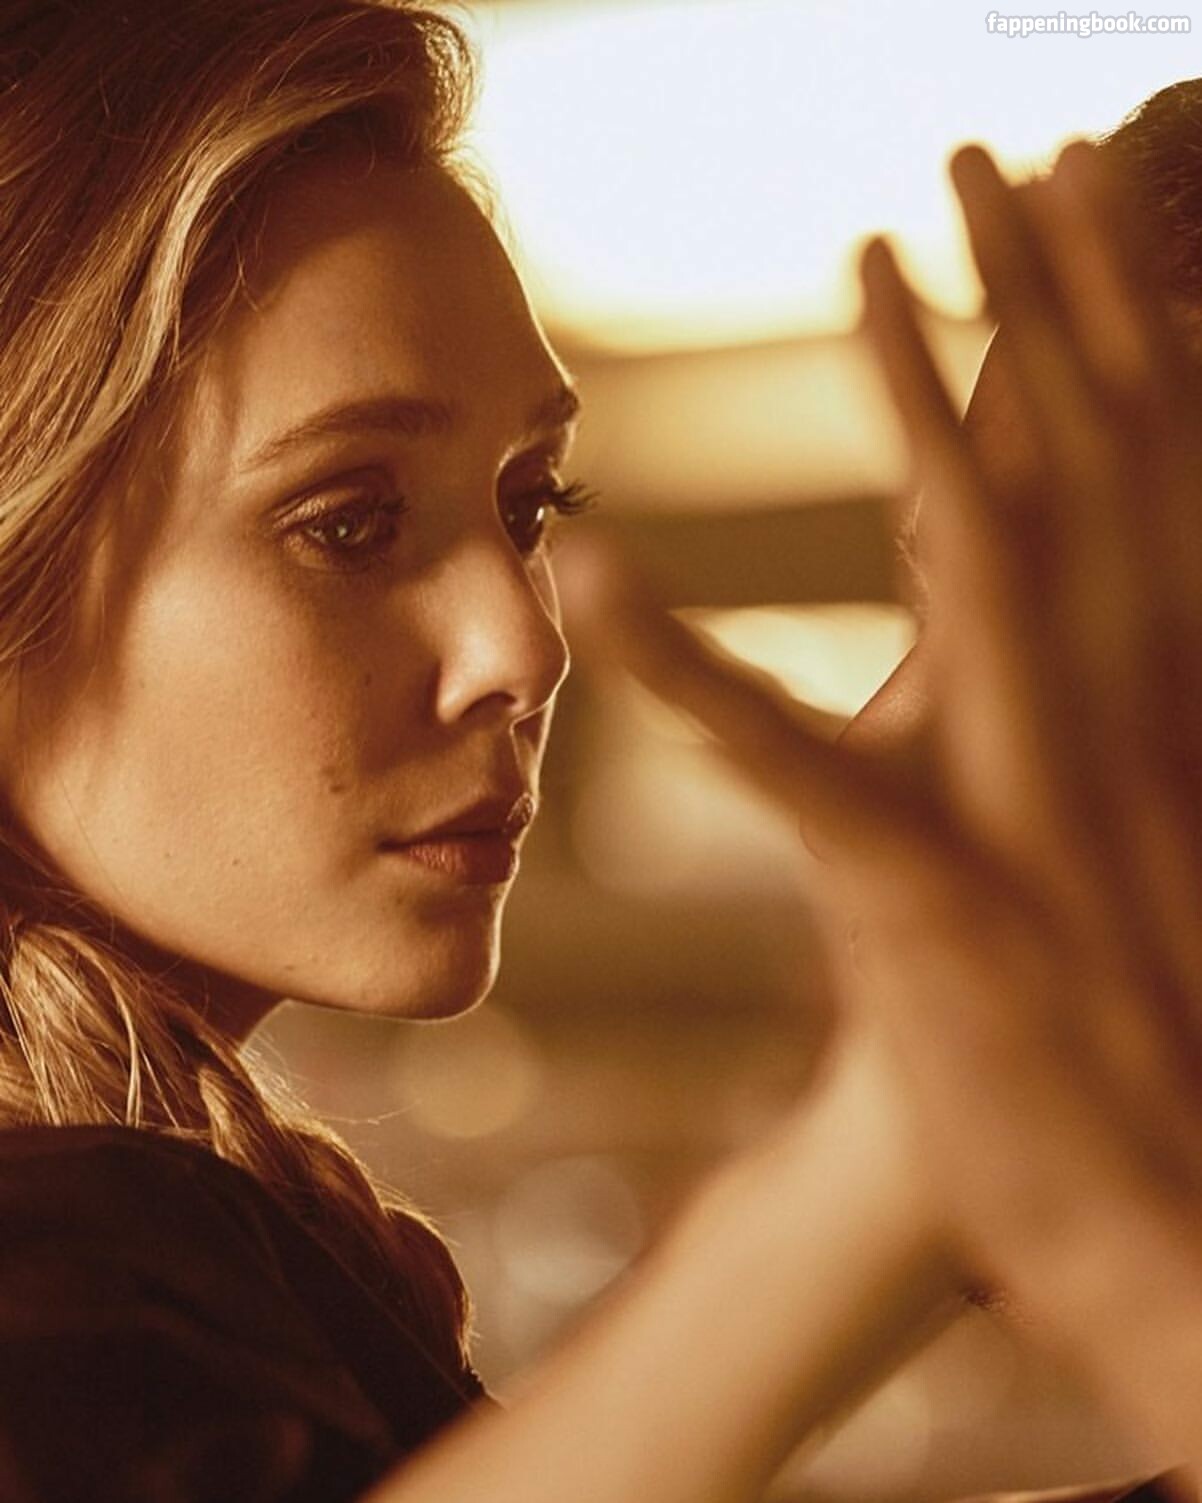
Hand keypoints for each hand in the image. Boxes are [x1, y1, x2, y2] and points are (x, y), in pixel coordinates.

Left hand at [560, 142, 1201, 1482]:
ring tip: (866, 260)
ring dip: (925, 403)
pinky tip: (589, 579)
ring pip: (980, 564)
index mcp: (1137, 708)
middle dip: (1051, 298)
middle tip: (992, 154)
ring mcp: (1016, 805)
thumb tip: (1030, 592)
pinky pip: (785, 761)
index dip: (1113, 328)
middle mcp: (1095, 725)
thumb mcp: (1113, 837)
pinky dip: (683, 668)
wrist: (1139, 1193)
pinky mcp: (918, 895)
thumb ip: (1086, 707)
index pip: (1138, 479)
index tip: (1080, 194)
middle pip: (1081, 471)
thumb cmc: (1100, 1017)